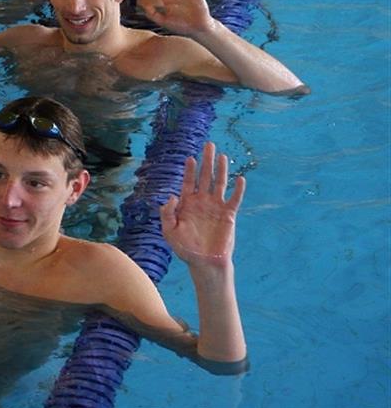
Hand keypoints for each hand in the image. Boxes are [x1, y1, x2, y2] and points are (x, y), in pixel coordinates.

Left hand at [160, 141, 243, 269]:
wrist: (204, 263)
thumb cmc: (185, 249)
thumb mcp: (169, 231)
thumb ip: (167, 213)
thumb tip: (172, 195)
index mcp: (187, 204)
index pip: (188, 182)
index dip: (189, 170)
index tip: (190, 157)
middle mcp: (202, 202)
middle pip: (205, 177)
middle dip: (206, 161)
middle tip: (208, 145)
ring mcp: (216, 207)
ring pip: (219, 183)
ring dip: (221, 169)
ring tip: (222, 155)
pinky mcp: (228, 215)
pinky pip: (234, 199)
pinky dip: (238, 189)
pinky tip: (240, 178)